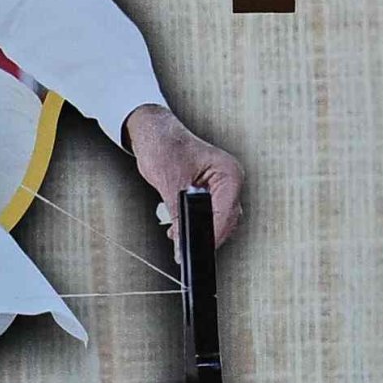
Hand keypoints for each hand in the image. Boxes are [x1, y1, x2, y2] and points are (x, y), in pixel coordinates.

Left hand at [122, 104, 245, 249]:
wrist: (153, 134)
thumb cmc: (164, 145)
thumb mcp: (171, 182)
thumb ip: (179, 213)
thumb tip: (182, 239)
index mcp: (228, 172)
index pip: (226, 212)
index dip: (211, 233)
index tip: (196, 247)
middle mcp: (229, 180)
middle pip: (226, 220)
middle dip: (205, 235)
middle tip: (185, 248)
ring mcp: (221, 187)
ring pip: (218, 221)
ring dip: (200, 231)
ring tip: (179, 239)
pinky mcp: (210, 193)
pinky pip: (209, 215)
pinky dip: (195, 225)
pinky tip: (179, 230)